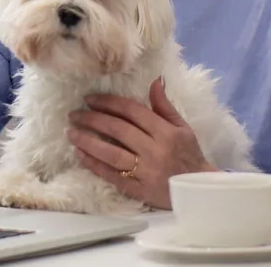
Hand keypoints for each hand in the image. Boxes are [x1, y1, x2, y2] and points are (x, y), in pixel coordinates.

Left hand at [67, 77, 215, 209]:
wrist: (198, 190)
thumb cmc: (189, 155)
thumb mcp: (182, 127)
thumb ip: (164, 105)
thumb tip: (155, 80)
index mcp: (164, 131)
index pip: (131, 111)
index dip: (108, 103)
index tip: (89, 99)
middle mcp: (154, 149)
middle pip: (117, 130)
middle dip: (92, 120)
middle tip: (73, 115)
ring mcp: (145, 171)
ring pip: (111, 153)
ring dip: (88, 141)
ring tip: (71, 132)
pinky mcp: (139, 189)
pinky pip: (112, 176)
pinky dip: (94, 164)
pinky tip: (80, 154)